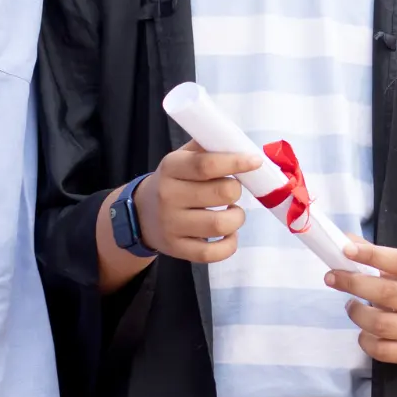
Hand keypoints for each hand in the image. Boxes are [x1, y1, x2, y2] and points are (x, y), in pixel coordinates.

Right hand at [135, 140, 256, 262]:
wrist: (141, 213)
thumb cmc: (174, 181)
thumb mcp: (182, 157)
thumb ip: (208, 147)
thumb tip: (241, 143)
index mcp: (171, 167)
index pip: (206, 165)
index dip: (236, 162)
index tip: (255, 161)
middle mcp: (168, 196)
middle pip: (220, 193)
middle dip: (236, 191)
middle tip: (232, 191)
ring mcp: (171, 225)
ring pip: (220, 225)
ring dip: (237, 218)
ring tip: (232, 212)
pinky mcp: (177, 249)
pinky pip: (212, 253)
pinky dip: (229, 245)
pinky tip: (229, 234)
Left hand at [324, 239, 396, 364]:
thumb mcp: (395, 267)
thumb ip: (371, 253)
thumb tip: (343, 241)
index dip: (373, 255)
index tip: (346, 250)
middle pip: (389, 293)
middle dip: (354, 284)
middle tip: (332, 277)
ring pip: (382, 324)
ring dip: (357, 313)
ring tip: (350, 306)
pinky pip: (383, 350)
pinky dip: (365, 341)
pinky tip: (363, 331)